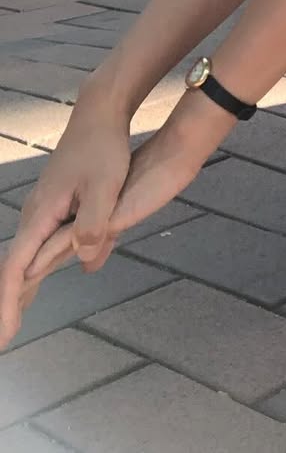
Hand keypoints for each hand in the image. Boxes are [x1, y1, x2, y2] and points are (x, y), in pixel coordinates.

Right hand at [0, 100, 131, 348]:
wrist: (99, 114)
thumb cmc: (103, 149)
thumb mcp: (106, 187)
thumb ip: (95, 224)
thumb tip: (83, 260)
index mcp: (42, 215)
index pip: (16, 270)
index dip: (7, 304)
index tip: (3, 336)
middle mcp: (35, 215)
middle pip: (16, 269)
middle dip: (8, 305)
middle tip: (4, 340)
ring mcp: (44, 210)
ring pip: (28, 258)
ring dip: (20, 290)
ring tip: (12, 321)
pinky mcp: (56, 205)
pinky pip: (42, 245)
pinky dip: (36, 269)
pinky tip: (36, 282)